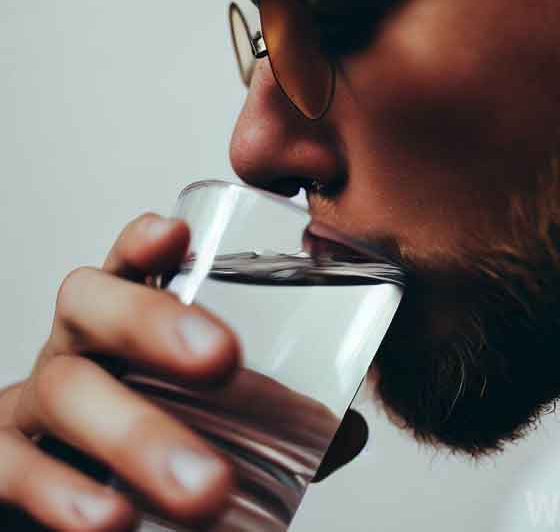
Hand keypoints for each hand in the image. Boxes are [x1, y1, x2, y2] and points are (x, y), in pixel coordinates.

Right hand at [0, 213, 368, 530]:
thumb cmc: (158, 441)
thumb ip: (281, 421)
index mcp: (126, 325)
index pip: (128, 264)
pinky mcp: (5, 464)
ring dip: (137, 434)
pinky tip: (112, 518)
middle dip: (152, 321)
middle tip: (223, 359)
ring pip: (66, 391)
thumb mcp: (216, 418)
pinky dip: (63, 493)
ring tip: (205, 487)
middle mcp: (77, 349)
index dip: (144, 242)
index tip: (178, 235)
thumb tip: (348, 428)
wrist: (94, 510)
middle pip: (90, 304)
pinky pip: (14, 468)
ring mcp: (35, 404)